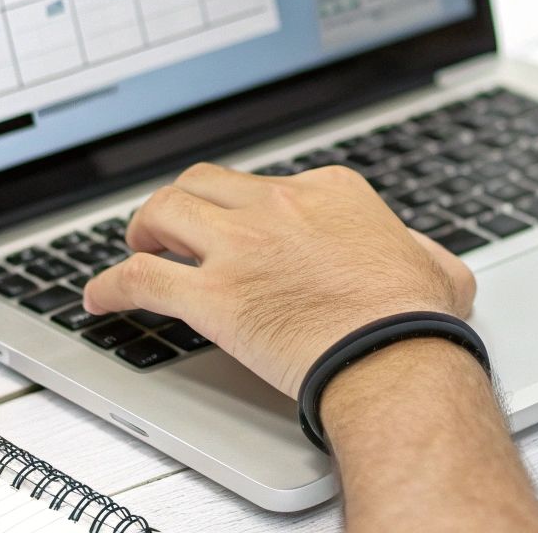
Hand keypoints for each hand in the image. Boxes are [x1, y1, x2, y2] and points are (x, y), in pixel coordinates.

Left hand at [84, 162, 476, 397]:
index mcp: (327, 190)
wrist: (394, 354)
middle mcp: (277, 205)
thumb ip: (424, 254)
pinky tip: (99, 298)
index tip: (239, 230)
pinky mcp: (211, 295)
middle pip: (205, 183)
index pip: (267, 185)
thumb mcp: (438, 268)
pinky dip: (110, 285)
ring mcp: (240, 246)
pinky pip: (141, 279)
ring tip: (134, 249)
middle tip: (170, 228)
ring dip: (141, 229)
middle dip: (183, 203)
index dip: (245, 210)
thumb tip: (432, 265)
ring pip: (164, 212)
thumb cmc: (414, 320)